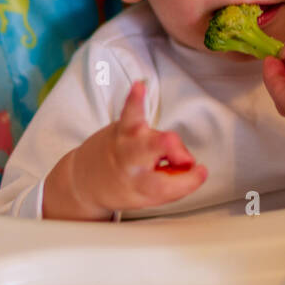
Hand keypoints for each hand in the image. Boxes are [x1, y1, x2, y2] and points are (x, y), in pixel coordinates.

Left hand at [44, 81, 207, 219]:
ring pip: (146, 133)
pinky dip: (135, 99)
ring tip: (166, 137)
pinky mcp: (122, 125)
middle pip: (159, 156)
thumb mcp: (149, 198)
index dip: (192, 180)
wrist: (84, 179)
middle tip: (185, 163)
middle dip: (177, 154)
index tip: (200, 173)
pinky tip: (139, 87)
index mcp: (142, 186)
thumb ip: (172, 184)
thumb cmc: (124, 186)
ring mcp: (126, 142)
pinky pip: (130, 111)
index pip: (173, 185)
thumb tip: (192, 165)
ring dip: (153, 131)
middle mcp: (133, 163)